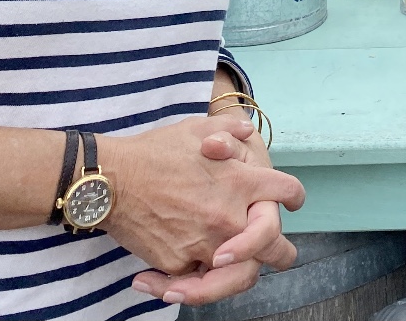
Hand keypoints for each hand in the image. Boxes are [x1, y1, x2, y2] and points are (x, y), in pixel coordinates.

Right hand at [100, 113, 304, 282]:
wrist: (111, 181)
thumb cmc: (155, 150)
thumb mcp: (198, 128)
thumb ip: (229, 130)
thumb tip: (247, 132)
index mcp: (241, 181)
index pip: (287, 192)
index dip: (294, 196)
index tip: (293, 200)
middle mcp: (230, 217)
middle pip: (275, 248)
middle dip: (280, 252)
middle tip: (278, 253)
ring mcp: (205, 244)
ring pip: (238, 274)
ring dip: (238, 272)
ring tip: (230, 266)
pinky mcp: (179, 264)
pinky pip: (197, 278)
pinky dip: (193, 278)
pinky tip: (183, 267)